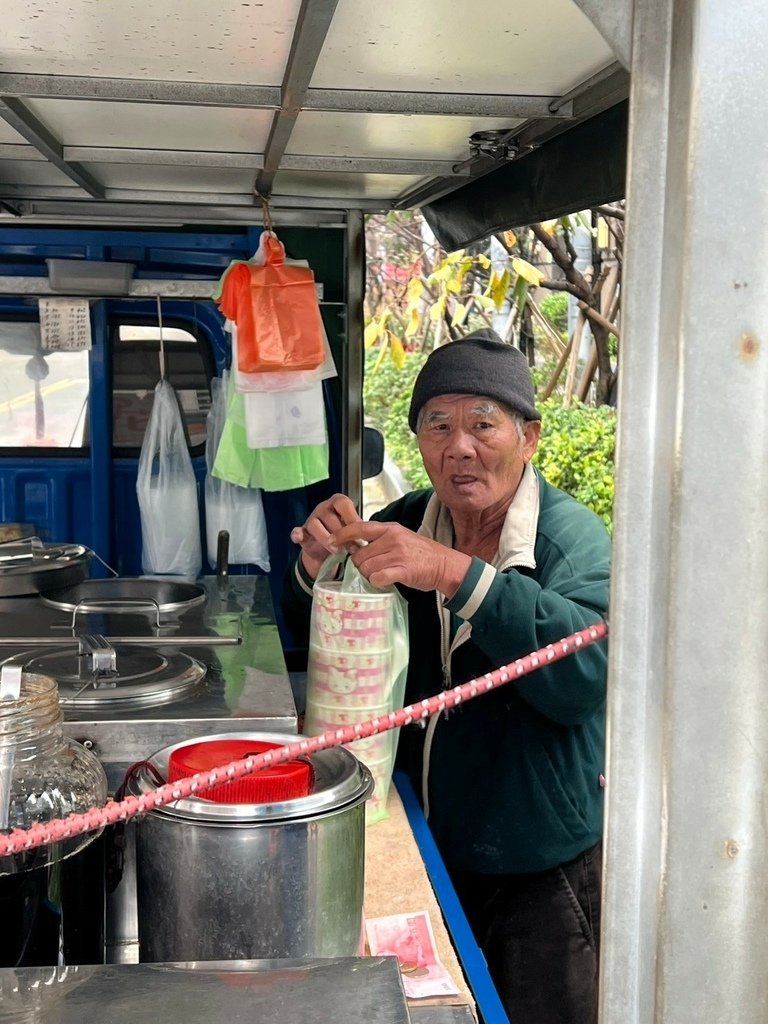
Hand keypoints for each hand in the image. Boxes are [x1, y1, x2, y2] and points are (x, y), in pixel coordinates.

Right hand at [290, 494, 362, 578]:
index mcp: (337, 503)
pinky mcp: (301, 532)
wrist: (326, 550)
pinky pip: (296, 531)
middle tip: (351, 547)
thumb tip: (367, 540)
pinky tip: (299, 538)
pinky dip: (297, 534)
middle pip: (330, 516)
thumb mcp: (352, 530)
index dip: (351, 518)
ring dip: (325, 538)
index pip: (343, 503)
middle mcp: (323, 508)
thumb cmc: (343, 535)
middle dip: (341, 533)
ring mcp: (311, 519)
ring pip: (314, 524)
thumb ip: (357, 531)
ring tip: (337, 551)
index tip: (360, 533)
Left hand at [331, 520, 471, 595]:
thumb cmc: (421, 553)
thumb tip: (354, 545)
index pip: (359, 527)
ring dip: (369, 575)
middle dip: (360, 565)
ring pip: (366, 568)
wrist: (444, 565)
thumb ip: (379, 539)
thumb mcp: (400, 537)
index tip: (331, 541)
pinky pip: (377, 578)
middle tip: (371, 569)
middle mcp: (392, 539)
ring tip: (381, 575)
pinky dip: (377, 582)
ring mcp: (397, 554)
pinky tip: (385, 581)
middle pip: (359, 554)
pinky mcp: (402, 570)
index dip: (341, 534)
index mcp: (390, 528)